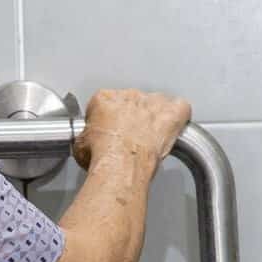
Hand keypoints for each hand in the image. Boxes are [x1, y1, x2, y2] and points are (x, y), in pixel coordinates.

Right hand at [75, 89, 190, 170]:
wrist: (119, 165)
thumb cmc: (102, 157)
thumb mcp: (81, 146)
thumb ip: (88, 137)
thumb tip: (89, 145)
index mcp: (104, 98)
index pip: (105, 102)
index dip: (107, 118)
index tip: (108, 131)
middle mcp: (129, 96)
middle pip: (132, 101)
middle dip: (132, 117)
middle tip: (130, 137)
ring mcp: (151, 104)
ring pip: (156, 103)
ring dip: (154, 116)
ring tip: (150, 136)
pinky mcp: (170, 114)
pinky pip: (180, 107)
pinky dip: (179, 116)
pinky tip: (174, 126)